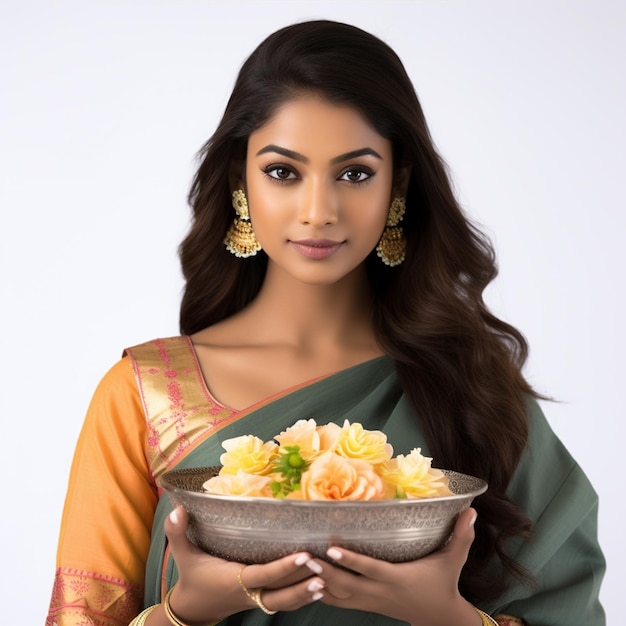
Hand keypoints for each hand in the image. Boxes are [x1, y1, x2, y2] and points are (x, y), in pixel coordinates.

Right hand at [163, 506, 324, 621]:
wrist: (193, 609)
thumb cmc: (192, 577)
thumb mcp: (183, 555)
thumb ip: (177, 533)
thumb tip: (176, 509)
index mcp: (234, 579)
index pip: (265, 575)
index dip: (285, 566)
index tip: (304, 555)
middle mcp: (249, 592)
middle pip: (282, 593)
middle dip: (304, 582)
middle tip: (325, 566)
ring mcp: (257, 600)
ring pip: (286, 601)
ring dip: (307, 591)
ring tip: (329, 579)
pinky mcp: (261, 601)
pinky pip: (285, 602)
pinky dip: (302, 597)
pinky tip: (320, 588)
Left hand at [308, 508, 480, 625]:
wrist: (439, 618)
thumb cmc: (443, 583)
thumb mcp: (454, 561)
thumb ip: (461, 536)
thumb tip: (471, 510)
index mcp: (397, 578)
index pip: (369, 569)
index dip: (350, 559)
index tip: (330, 546)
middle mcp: (380, 592)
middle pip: (347, 585)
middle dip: (324, 571)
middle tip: (303, 555)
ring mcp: (371, 601)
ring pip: (339, 596)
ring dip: (318, 582)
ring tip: (297, 566)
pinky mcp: (366, 605)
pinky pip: (339, 602)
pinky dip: (322, 592)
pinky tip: (305, 581)